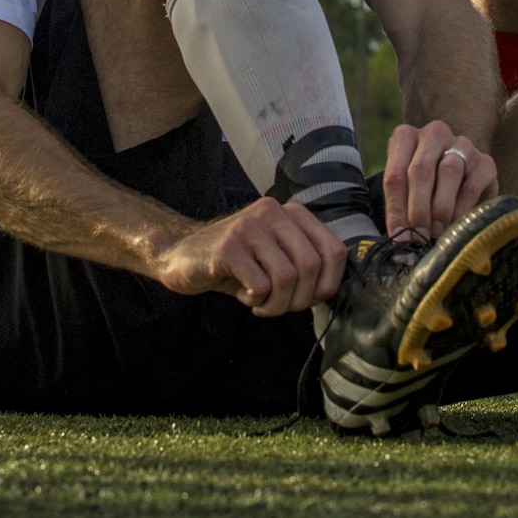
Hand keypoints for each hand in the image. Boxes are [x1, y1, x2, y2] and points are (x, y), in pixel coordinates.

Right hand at [150, 197, 346, 316]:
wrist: (183, 256)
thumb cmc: (237, 263)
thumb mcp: (276, 256)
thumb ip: (305, 262)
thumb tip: (334, 288)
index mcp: (292, 213)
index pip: (335, 251)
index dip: (327, 285)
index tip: (307, 299)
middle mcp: (273, 212)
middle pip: (312, 266)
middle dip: (300, 299)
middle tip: (279, 306)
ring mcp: (249, 226)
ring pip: (287, 277)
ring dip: (276, 304)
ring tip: (260, 302)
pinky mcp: (228, 247)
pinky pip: (260, 285)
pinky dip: (255, 300)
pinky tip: (242, 294)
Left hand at [382, 120, 496, 239]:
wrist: (461, 182)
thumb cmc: (425, 188)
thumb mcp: (406, 192)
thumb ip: (400, 209)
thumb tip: (400, 239)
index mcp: (405, 136)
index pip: (395, 174)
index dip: (396, 209)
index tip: (399, 236)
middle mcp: (433, 134)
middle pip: (421, 170)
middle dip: (418, 208)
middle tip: (418, 235)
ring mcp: (461, 144)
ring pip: (448, 172)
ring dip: (440, 208)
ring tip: (435, 232)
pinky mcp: (484, 161)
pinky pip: (471, 185)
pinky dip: (461, 209)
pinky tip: (454, 225)